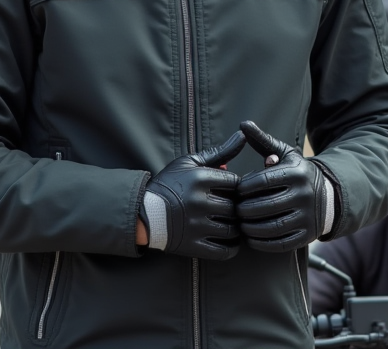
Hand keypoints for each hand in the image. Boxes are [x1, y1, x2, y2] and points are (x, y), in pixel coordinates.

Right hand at [143, 131, 246, 260]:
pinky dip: (233, 247)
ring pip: (233, 229)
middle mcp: (199, 202)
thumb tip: (243, 136)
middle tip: (236, 207)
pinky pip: (225, 251)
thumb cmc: (170, 184)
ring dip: (237, 227)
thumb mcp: (190, 163)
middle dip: (238, 207)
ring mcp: (196, 226)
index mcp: (200, 179)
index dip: (240, 187)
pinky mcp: (194, 246)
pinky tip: (230, 240)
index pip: (237, 183)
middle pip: (236, 206)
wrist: (144, 212)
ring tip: (233, 222)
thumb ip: (219, 152)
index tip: (235, 190)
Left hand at [236, 121, 331, 251]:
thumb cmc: (298, 173)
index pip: (262, 181)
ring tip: (240, 224)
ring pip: (272, 227)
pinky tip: (252, 238)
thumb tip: (243, 124)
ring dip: (251, 228)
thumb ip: (263, 140)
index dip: (244, 188)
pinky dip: (262, 243)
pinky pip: (281, 243)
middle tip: (233, 210)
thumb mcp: (285, 154)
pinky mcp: (307, 235)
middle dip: (244, 210)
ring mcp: (306, 217)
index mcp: (296, 173)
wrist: (328, 196)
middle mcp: (303, 195)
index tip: (235, 191)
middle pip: (265, 206)